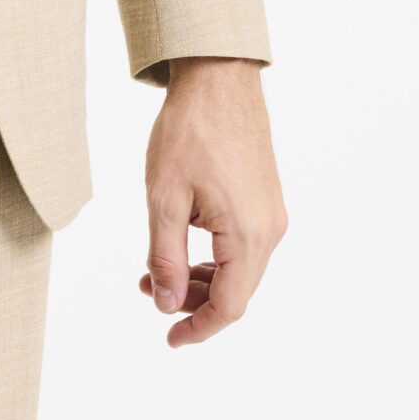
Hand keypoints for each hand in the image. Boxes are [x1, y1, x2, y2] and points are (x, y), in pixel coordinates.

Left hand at [138, 57, 286, 347]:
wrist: (218, 79)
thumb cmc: (188, 132)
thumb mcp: (164, 198)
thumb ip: (165, 257)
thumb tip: (166, 304)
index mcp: (248, 235)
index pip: (229, 306)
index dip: (198, 328)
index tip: (170, 340)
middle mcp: (270, 229)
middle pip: (236, 291)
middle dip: (191, 301)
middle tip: (147, 292)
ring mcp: (271, 213)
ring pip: (239, 269)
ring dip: (199, 278)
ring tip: (154, 270)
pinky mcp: (265, 198)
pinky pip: (242, 244)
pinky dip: (212, 256)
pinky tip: (181, 244)